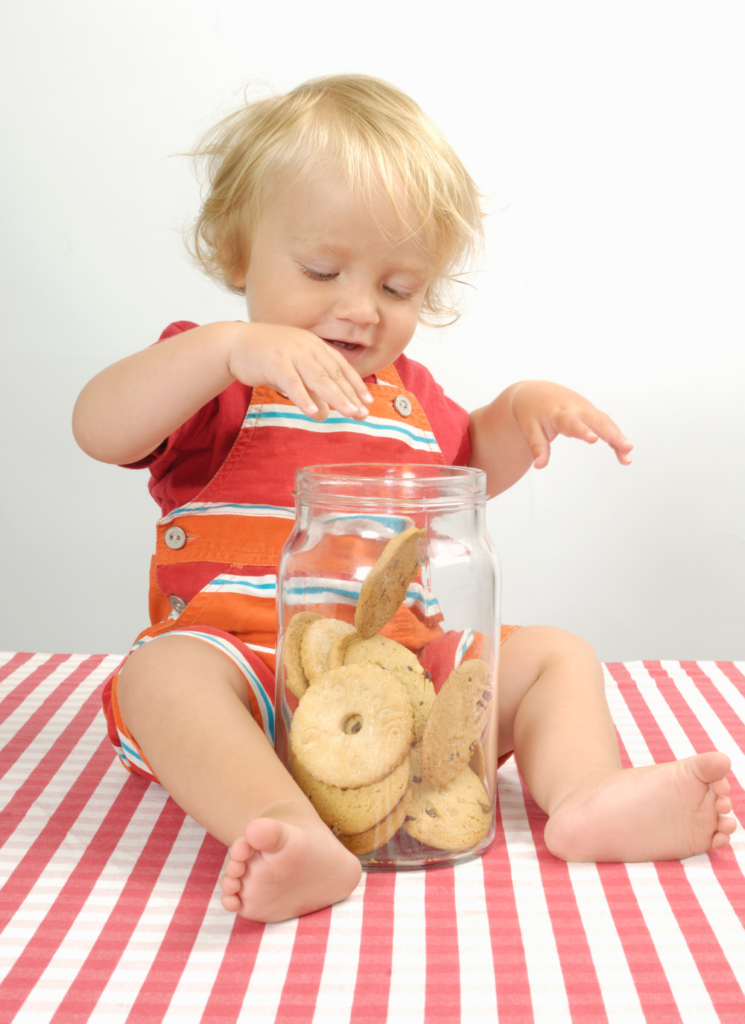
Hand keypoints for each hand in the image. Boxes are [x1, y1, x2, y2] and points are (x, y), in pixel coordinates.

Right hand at [228, 323, 372, 420]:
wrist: (234, 343)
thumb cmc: (266, 358)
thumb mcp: (293, 370)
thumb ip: (309, 389)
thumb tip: (323, 413)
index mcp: (314, 345)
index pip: (340, 366)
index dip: (355, 384)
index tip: (367, 401)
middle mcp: (306, 347)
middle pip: (333, 374)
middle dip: (349, 395)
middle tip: (361, 413)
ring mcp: (291, 353)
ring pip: (318, 378)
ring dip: (335, 397)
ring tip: (348, 413)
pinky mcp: (274, 363)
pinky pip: (292, 383)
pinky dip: (304, 398)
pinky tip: (313, 413)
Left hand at [509, 381, 632, 467]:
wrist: (535, 393)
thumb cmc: (532, 412)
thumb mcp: (529, 429)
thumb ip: (537, 447)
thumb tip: (539, 466)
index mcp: (558, 413)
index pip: (572, 423)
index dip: (583, 431)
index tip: (594, 439)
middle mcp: (576, 409)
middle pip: (597, 422)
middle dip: (613, 434)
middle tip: (627, 447)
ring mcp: (586, 410)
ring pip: (606, 423)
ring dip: (619, 437)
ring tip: (628, 455)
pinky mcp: (591, 413)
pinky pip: (606, 424)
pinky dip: (616, 437)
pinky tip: (624, 452)